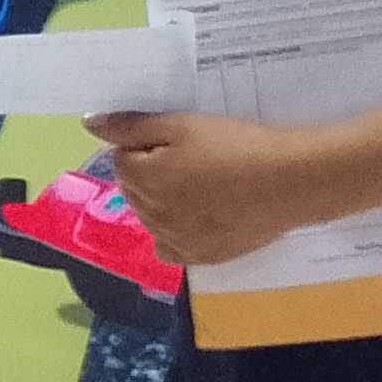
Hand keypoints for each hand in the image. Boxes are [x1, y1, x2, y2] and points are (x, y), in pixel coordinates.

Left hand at [90, 109, 346, 267]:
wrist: (292, 181)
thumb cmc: (237, 146)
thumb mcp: (183, 125)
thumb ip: (132, 126)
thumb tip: (90, 124)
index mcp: (141, 179)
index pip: (123, 159)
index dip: (148, 146)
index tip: (182, 142)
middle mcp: (149, 214)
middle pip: (135, 189)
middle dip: (153, 174)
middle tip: (196, 161)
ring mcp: (174, 240)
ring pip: (151, 217)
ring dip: (165, 202)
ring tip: (205, 187)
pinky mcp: (200, 257)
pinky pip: (170, 248)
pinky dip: (176, 234)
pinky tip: (199, 219)